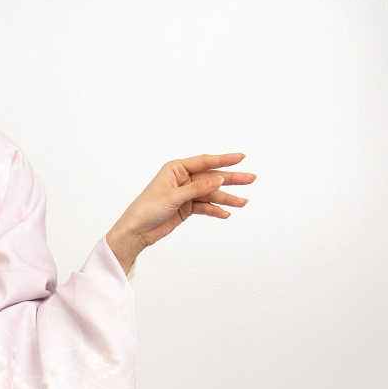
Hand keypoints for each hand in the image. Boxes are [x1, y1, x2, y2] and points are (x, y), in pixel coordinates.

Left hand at [106, 154, 254, 273]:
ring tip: (243, 202)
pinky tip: (227, 213)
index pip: (205, 161)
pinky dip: (215, 210)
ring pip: (211, 194)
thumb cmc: (147, 209)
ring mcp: (186, 194)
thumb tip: (218, 179)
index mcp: (176, 168)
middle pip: (212, 177)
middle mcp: (183, 179)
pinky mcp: (186, 208)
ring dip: (227, 199)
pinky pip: (205, 207)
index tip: (241, 157)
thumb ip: (197, 188)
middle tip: (251, 179)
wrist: (136, 231)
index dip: (224, 159)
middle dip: (231, 179)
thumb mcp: (174, 197)